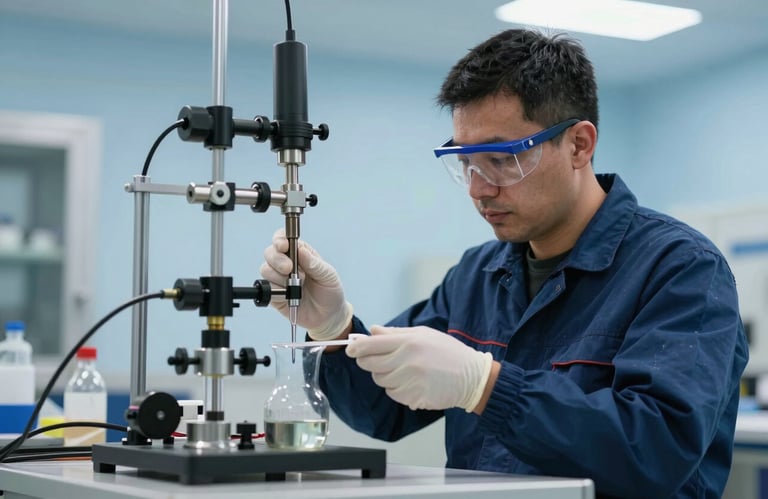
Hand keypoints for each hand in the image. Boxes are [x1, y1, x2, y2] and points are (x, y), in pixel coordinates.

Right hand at [260, 229, 352, 340]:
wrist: (329, 316)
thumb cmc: (330, 292)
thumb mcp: (328, 275)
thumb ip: (314, 263)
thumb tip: (300, 250)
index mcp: (300, 254)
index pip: (283, 239)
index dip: (279, 240)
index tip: (283, 246)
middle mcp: (287, 264)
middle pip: (270, 253)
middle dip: (277, 259)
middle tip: (289, 269)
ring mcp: (279, 279)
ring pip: (265, 269)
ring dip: (279, 277)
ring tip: (297, 285)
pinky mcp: (275, 295)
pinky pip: (266, 289)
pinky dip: (276, 292)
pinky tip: (289, 295)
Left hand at [346, 325, 492, 411]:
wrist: (472, 376)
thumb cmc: (448, 352)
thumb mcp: (424, 334)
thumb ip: (395, 333)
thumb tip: (372, 331)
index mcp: (408, 342)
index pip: (370, 345)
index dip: (356, 348)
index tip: (350, 350)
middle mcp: (407, 360)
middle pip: (370, 364)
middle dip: (369, 362)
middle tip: (380, 360)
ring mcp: (410, 381)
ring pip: (380, 381)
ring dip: (386, 377)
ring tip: (404, 371)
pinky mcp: (413, 397)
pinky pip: (393, 394)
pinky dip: (397, 390)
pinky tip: (413, 383)